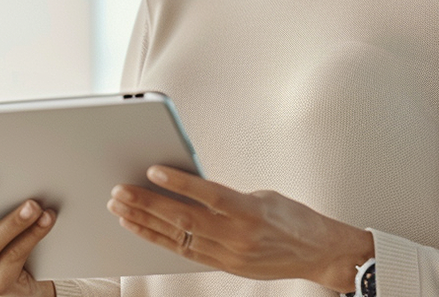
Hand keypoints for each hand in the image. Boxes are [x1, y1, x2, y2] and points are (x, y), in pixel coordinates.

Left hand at [106, 166, 372, 291]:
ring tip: (120, 209)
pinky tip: (142, 228)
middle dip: (147, 205)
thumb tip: (189, 187)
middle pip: (185, 220)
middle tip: (120, 191)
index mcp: (251, 211)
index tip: (152, 171)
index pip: (209, 195)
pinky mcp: (225, 267)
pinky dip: (160, 239)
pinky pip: (185, 252)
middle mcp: (237, 237)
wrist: (319, 253)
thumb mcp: (263, 196)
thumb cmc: (294, 218)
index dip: (180, 184)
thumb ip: (227, 196)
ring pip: (178, 239)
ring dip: (145, 223)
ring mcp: (229, 255)